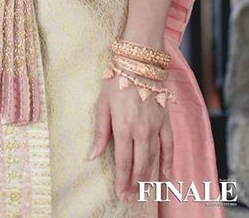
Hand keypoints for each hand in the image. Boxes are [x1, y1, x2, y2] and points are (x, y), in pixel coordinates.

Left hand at [88, 74, 173, 201]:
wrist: (140, 64)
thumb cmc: (117, 82)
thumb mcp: (102, 104)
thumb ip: (100, 132)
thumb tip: (92, 155)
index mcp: (123, 127)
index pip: (124, 161)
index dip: (122, 180)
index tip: (120, 193)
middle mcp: (141, 131)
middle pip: (139, 164)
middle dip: (134, 183)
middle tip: (130, 196)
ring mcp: (156, 127)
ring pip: (154, 159)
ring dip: (148, 176)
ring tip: (143, 191)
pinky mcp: (166, 122)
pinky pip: (169, 147)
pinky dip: (168, 162)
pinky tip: (165, 175)